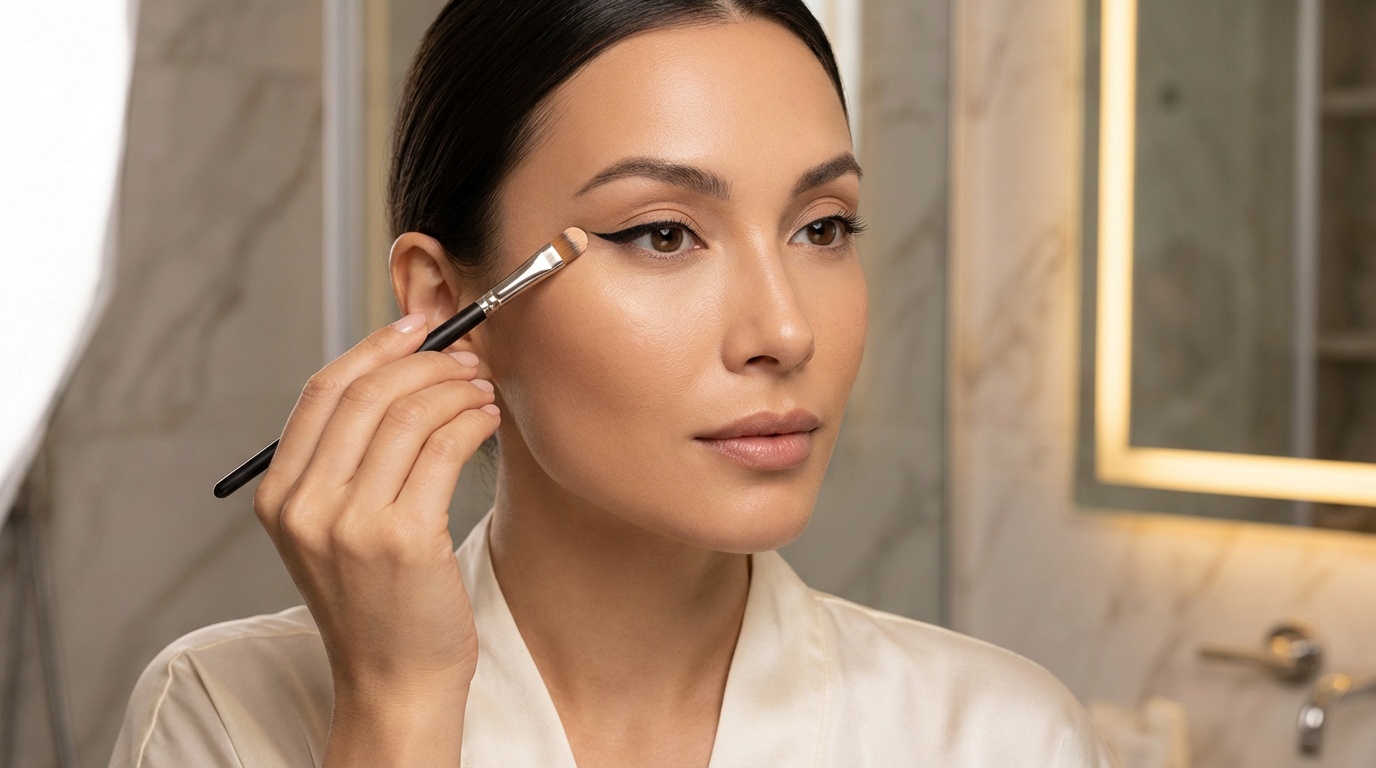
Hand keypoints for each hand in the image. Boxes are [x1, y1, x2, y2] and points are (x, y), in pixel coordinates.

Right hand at [251, 312, 497, 765]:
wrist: (395, 680)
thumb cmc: (380, 600)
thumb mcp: (335, 529)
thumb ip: (347, 461)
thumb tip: (399, 371)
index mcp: (279, 495)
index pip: (321, 392)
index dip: (372, 348)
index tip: (415, 326)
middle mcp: (304, 506)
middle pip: (365, 393)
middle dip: (424, 362)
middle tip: (466, 357)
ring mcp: (350, 523)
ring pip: (408, 415)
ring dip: (455, 389)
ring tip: (483, 389)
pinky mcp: (403, 538)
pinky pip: (443, 447)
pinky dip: (471, 421)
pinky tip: (488, 421)